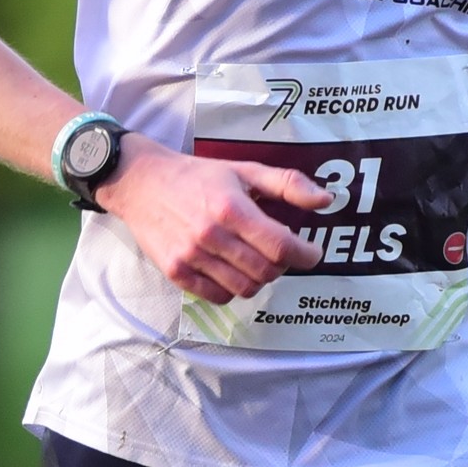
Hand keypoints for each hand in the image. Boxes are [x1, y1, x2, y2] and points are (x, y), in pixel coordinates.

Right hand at [97, 135, 323, 303]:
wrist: (141, 183)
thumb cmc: (197, 176)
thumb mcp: (244, 170)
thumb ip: (288, 184)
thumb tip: (326, 200)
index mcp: (231, 208)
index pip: (280, 245)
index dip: (305, 255)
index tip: (312, 252)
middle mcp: (211, 235)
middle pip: (266, 271)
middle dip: (283, 265)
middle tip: (279, 251)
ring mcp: (191, 257)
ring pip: (245, 288)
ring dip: (260, 278)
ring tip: (255, 259)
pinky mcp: (176, 272)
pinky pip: (218, 296)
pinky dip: (233, 288)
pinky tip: (231, 269)